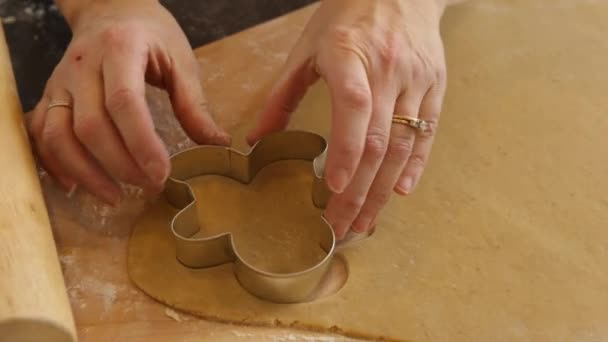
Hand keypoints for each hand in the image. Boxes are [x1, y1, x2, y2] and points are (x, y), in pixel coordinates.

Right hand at [27, 0, 229, 204]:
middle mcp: (83, 65)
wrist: (110, 9)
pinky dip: (54, 163)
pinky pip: (41, 134)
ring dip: (86, 173)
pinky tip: (77, 185)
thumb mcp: (181, 60)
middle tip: (150, 186)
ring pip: (58, 135)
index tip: (162, 173)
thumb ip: (194, 103)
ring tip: (116, 196)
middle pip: (91, 126)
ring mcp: (60, 81)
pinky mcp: (50, 95)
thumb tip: (217, 143)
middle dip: (121, 165)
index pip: (124, 102)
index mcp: (120, 48)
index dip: (141, 144)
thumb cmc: (151, 33)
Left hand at [247, 0, 447, 238]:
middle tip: (341, 227)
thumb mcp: (307, 48)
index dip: (345, 152)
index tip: (331, 191)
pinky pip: (426, 133)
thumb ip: (282, 95)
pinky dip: (414, 166)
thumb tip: (256, 140)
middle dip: (358, 192)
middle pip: (377, 141)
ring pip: (403, 145)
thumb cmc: (347, 15)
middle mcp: (388, 70)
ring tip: (365, 223)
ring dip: (382, 190)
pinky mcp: (435, 86)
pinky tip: (398, 192)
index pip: (353, 108)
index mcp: (351, 56)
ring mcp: (416, 80)